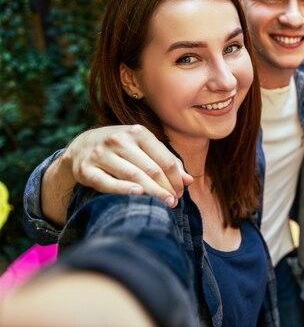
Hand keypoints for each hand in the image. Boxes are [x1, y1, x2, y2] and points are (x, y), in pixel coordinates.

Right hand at [61, 125, 191, 206]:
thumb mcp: (143, 147)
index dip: (176, 178)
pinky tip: (139, 196)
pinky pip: (107, 183)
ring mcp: (101, 154)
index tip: (181, 192)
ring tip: (164, 204)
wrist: (81, 145)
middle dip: (166, 188)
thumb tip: (189, 180)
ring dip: (153, 193)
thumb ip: (166, 160)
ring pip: (133, 176)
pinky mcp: (86, 170)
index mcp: (137, 132)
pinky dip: (124, 190)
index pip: (165, 159)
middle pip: (151, 169)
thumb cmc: (121, 148)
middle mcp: (119, 140)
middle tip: (174, 202)